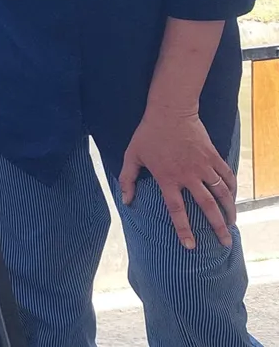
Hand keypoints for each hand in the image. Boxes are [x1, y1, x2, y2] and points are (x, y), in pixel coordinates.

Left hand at [119, 106, 237, 248]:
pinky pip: (226, 176)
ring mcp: (203, 166)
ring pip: (221, 194)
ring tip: (231, 224)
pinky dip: (232, 189)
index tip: (191, 245)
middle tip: (225, 242)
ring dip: (229, 211)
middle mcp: (188, 175)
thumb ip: (127, 179)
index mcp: (167, 178)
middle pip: (207, 207)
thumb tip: (125, 200)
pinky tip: (233, 199)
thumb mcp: (132, 155)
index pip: (177, 210)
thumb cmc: (148, 133)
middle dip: (217, 227)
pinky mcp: (213, 156)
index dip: (184, 229)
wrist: (170, 111)